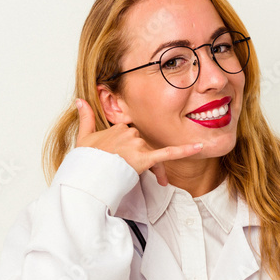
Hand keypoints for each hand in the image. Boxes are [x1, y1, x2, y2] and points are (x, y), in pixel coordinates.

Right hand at [74, 99, 202, 185]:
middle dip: (142, 159)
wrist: (88, 175)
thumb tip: (80, 100)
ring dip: (152, 168)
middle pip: (144, 145)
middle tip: (132, 172)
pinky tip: (199, 146)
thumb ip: (86, 117)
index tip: (124, 160)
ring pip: (152, 154)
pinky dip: (184, 150)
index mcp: (118, 127)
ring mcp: (137, 145)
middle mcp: (129, 132)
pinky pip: (168, 153)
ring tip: (146, 178)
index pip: (132, 136)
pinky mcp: (144, 158)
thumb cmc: (86, 160)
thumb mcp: (84, 137)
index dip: (131, 150)